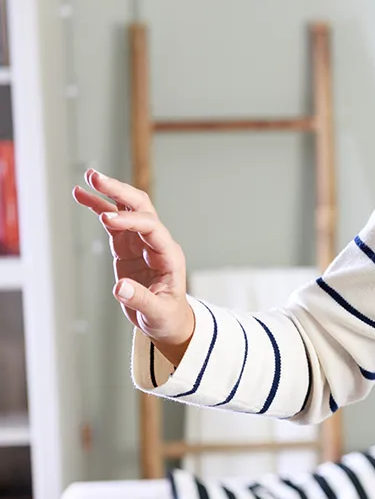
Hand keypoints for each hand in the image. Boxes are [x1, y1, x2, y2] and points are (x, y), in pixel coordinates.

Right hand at [72, 169, 194, 355]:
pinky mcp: (128, 246)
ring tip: (88, 177)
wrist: (167, 320)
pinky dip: (98, 208)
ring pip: (127, 209)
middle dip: (120, 192)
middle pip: (142, 208)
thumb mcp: (157, 313)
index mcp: (169, 256)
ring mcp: (142, 242)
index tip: (105, 218)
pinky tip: (82, 195)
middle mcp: (157, 243)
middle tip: (97, 178)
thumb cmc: (167, 317)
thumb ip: (141, 300)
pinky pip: (113, 221)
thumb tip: (120, 287)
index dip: (130, 220)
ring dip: (109, 192)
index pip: (151, 227)